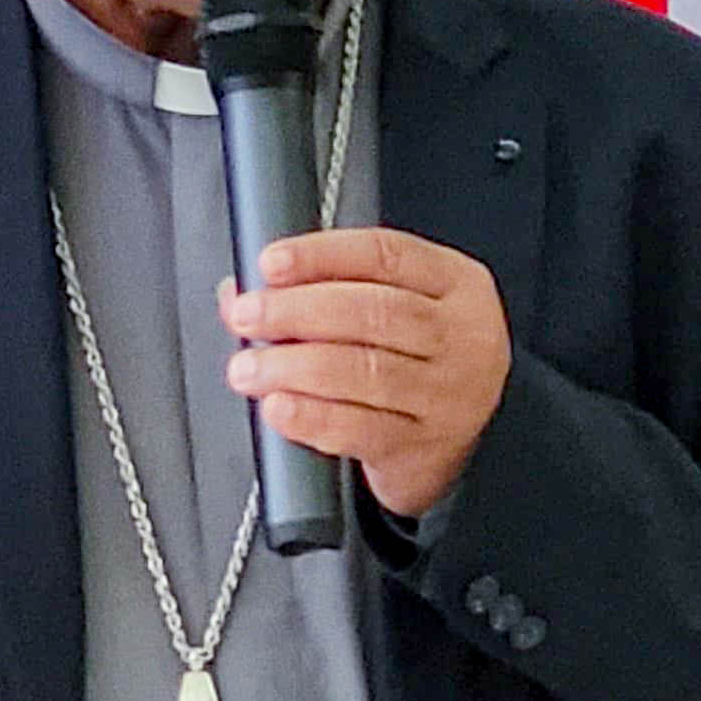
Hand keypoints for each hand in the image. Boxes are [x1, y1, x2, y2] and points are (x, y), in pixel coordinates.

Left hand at [221, 228, 510, 521]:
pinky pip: (360, 428)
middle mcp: (460, 336)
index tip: (271, 263)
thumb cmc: (415, 362)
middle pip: (375, 312)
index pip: (387, 255)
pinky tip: (280, 406)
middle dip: (299, 310)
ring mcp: (447, 394)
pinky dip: (312, 416)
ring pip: (366, 371)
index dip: (322, 255)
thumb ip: (324, 290)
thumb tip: (240, 291)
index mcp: (455, 284)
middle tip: (248, 315)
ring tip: (249, 366)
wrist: (457, 442)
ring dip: (295, 366)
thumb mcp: (393, 309)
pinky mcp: (421, 445)